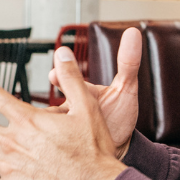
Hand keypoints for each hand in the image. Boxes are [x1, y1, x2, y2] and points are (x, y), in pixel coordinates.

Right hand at [50, 28, 140, 158]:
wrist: (121, 148)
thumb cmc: (121, 117)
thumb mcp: (127, 88)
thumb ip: (128, 62)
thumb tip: (132, 32)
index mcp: (79, 93)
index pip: (62, 79)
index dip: (57, 76)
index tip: (54, 74)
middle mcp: (67, 109)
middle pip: (50, 102)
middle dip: (49, 104)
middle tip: (51, 109)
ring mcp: (62, 129)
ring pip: (46, 123)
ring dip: (47, 126)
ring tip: (52, 129)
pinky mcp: (59, 146)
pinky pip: (48, 141)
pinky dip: (47, 140)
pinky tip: (52, 143)